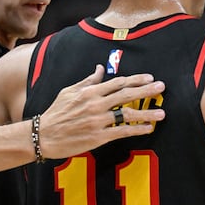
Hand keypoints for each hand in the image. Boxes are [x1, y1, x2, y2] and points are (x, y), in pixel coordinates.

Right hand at [37, 64, 165, 158]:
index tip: (149, 77)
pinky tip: (148, 128)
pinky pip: (122, 132)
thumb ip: (88, 80)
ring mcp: (98, 121)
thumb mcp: (70, 91)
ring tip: (162, 112)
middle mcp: (96, 104)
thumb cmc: (56, 113)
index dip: (135, 79)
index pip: (117, 82)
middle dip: (146, 90)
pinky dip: (137, 129)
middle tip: (161, 87)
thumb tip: (100, 68)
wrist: (43, 135)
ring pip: (127, 114)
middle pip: (126, 95)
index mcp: (89, 91)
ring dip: (146, 113)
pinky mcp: (98, 136)